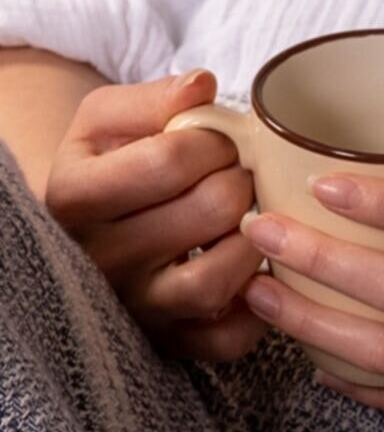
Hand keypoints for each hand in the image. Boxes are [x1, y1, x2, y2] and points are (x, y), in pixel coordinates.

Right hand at [44, 71, 266, 360]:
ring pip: (218, 280)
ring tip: (252, 221)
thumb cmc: (109, 169)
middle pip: (207, 211)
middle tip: (242, 179)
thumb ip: (152, 100)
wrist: (89, 238)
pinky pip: (230, 339)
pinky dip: (257, 309)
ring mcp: (140, 308)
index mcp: (77, 196)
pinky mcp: (174, 344)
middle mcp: (103, 260)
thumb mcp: (106, 122)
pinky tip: (256, 274)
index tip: (222, 143)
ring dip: (254, 243)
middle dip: (241, 183)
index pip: (170, 160)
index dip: (216, 142)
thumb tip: (203, 86)